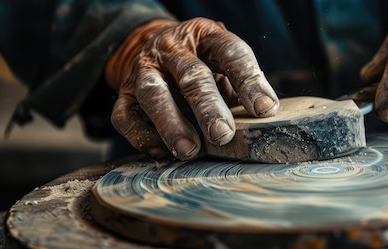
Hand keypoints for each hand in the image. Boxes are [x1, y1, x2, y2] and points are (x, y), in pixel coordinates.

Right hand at [105, 18, 278, 159]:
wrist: (151, 46)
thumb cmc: (201, 62)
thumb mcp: (222, 61)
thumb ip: (239, 85)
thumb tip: (263, 118)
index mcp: (204, 36)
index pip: (229, 53)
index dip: (249, 80)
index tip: (264, 109)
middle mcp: (171, 49)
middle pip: (191, 75)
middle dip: (208, 107)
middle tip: (223, 134)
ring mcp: (143, 70)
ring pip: (153, 94)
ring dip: (171, 124)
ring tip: (190, 150)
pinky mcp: (122, 93)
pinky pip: (126, 117)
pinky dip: (144, 137)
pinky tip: (165, 153)